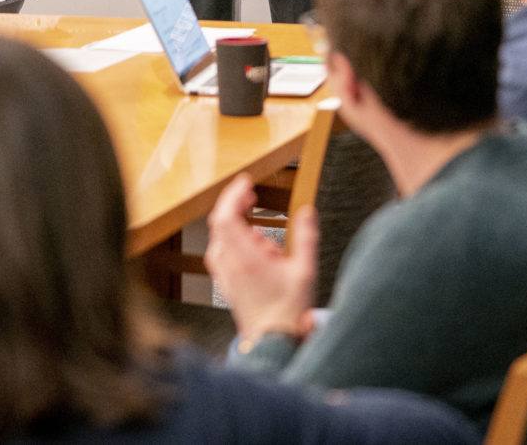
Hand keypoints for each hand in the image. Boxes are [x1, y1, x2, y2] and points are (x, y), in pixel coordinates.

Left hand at [204, 174, 318, 343]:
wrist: (272, 344)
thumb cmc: (288, 312)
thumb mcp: (305, 271)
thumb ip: (306, 238)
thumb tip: (307, 211)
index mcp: (244, 258)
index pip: (226, 216)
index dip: (233, 194)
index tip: (246, 183)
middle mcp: (228, 265)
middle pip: (220, 223)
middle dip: (236, 205)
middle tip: (253, 198)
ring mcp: (223, 275)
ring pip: (220, 238)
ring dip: (239, 228)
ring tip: (266, 244)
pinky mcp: (224, 284)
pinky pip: (221, 253)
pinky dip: (235, 243)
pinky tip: (257, 255)